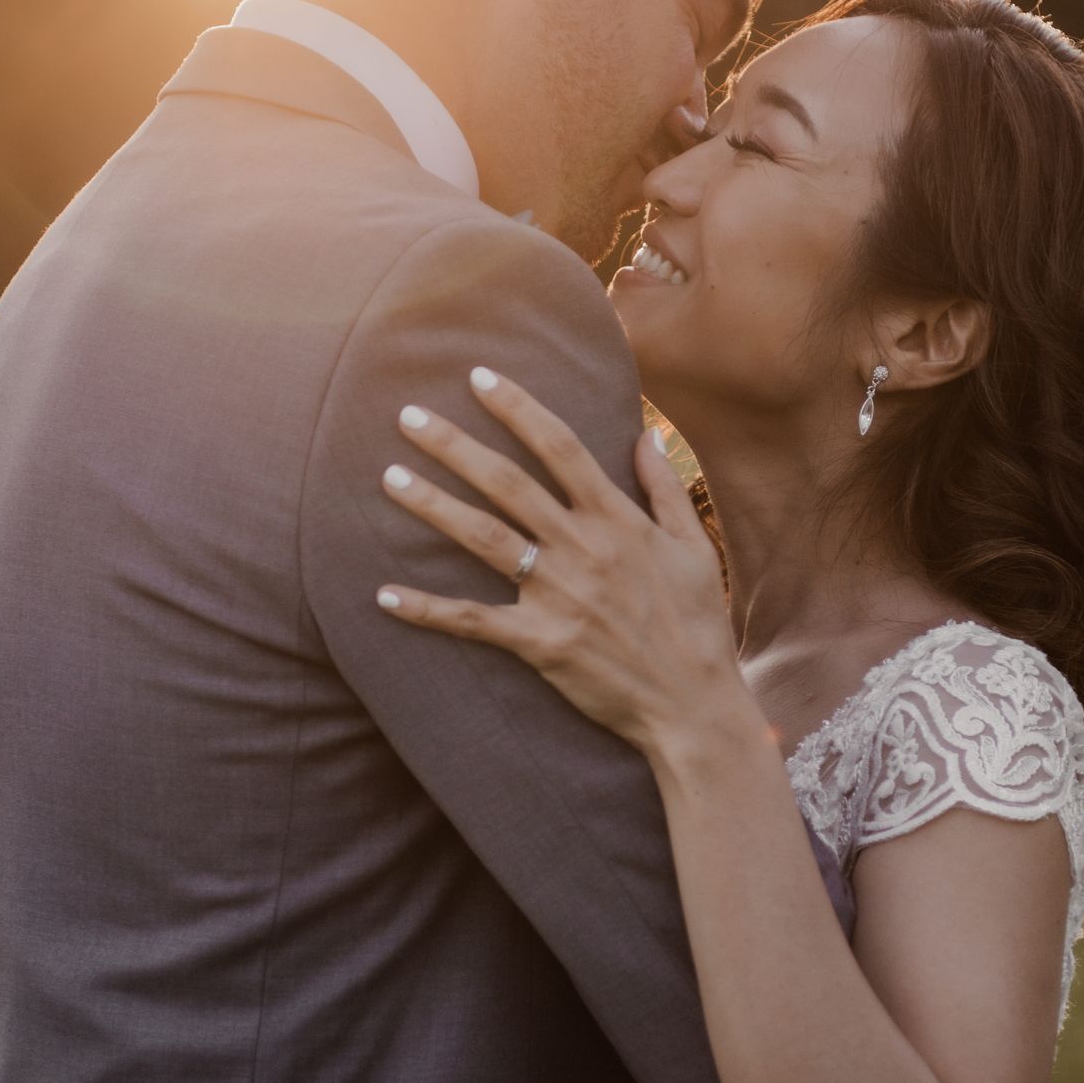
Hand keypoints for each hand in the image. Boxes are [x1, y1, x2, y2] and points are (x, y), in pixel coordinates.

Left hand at [375, 367, 743, 758]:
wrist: (694, 704)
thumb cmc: (698, 624)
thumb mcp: (694, 547)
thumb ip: (665, 488)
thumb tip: (644, 433)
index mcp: (617, 519)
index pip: (559, 446)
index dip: (516, 407)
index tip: (478, 378)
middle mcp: (582, 548)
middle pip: (506, 481)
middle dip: (454, 444)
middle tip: (408, 415)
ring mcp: (558, 595)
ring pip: (482, 537)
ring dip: (432, 504)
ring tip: (390, 476)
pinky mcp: (540, 642)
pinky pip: (473, 621)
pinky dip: (426, 609)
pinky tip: (385, 595)